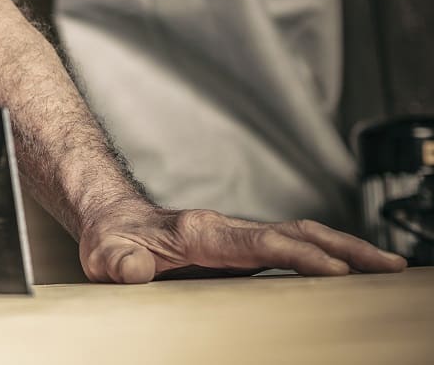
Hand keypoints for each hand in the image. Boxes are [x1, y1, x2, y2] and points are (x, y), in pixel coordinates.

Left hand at [79, 207, 407, 283]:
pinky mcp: (242, 249)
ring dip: (344, 250)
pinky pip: (291, 248)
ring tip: (388, 267)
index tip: (337, 271)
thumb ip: (117, 262)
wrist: (110, 221)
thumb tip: (131, 269)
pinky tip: (347, 272)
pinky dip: (324, 256)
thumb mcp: (104, 255)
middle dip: (344, 248)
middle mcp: (226, 229)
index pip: (260, 242)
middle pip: (296, 232)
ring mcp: (237, 237)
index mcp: (200, 232)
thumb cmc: (110, 241)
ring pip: (300, 236)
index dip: (299, 255)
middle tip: (389, 266)